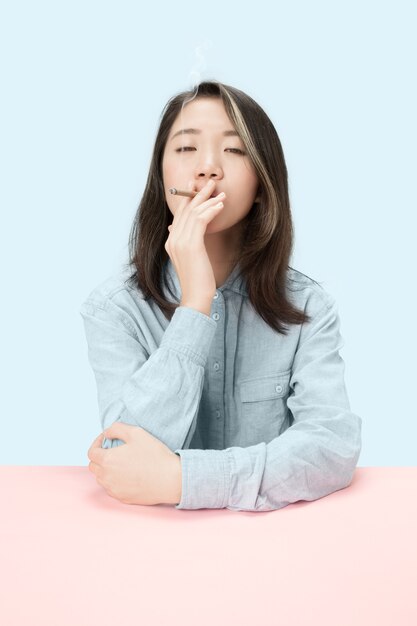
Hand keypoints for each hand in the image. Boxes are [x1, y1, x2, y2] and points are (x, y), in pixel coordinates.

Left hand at [87, 423, 181, 505]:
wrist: (170, 479)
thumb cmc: (155, 456)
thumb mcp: (136, 433)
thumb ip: (117, 428)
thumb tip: (106, 433)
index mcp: (108, 460)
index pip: (91, 452)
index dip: (97, 443)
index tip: (106, 439)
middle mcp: (107, 477)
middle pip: (94, 466)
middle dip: (100, 456)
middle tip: (113, 451)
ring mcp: (114, 490)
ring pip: (101, 479)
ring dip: (106, 470)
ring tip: (121, 463)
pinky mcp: (122, 498)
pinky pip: (111, 489)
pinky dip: (114, 481)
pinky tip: (128, 475)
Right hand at [165, 179, 225, 303]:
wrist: (196, 297)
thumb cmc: (198, 281)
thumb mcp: (191, 260)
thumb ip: (189, 245)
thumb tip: (194, 234)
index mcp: (171, 242)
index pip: (179, 215)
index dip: (188, 199)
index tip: (196, 187)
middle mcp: (172, 239)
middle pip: (185, 210)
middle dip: (198, 194)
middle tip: (210, 183)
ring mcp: (180, 242)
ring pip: (193, 213)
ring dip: (208, 200)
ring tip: (220, 192)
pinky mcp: (191, 245)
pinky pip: (201, 221)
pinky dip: (211, 210)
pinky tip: (220, 206)